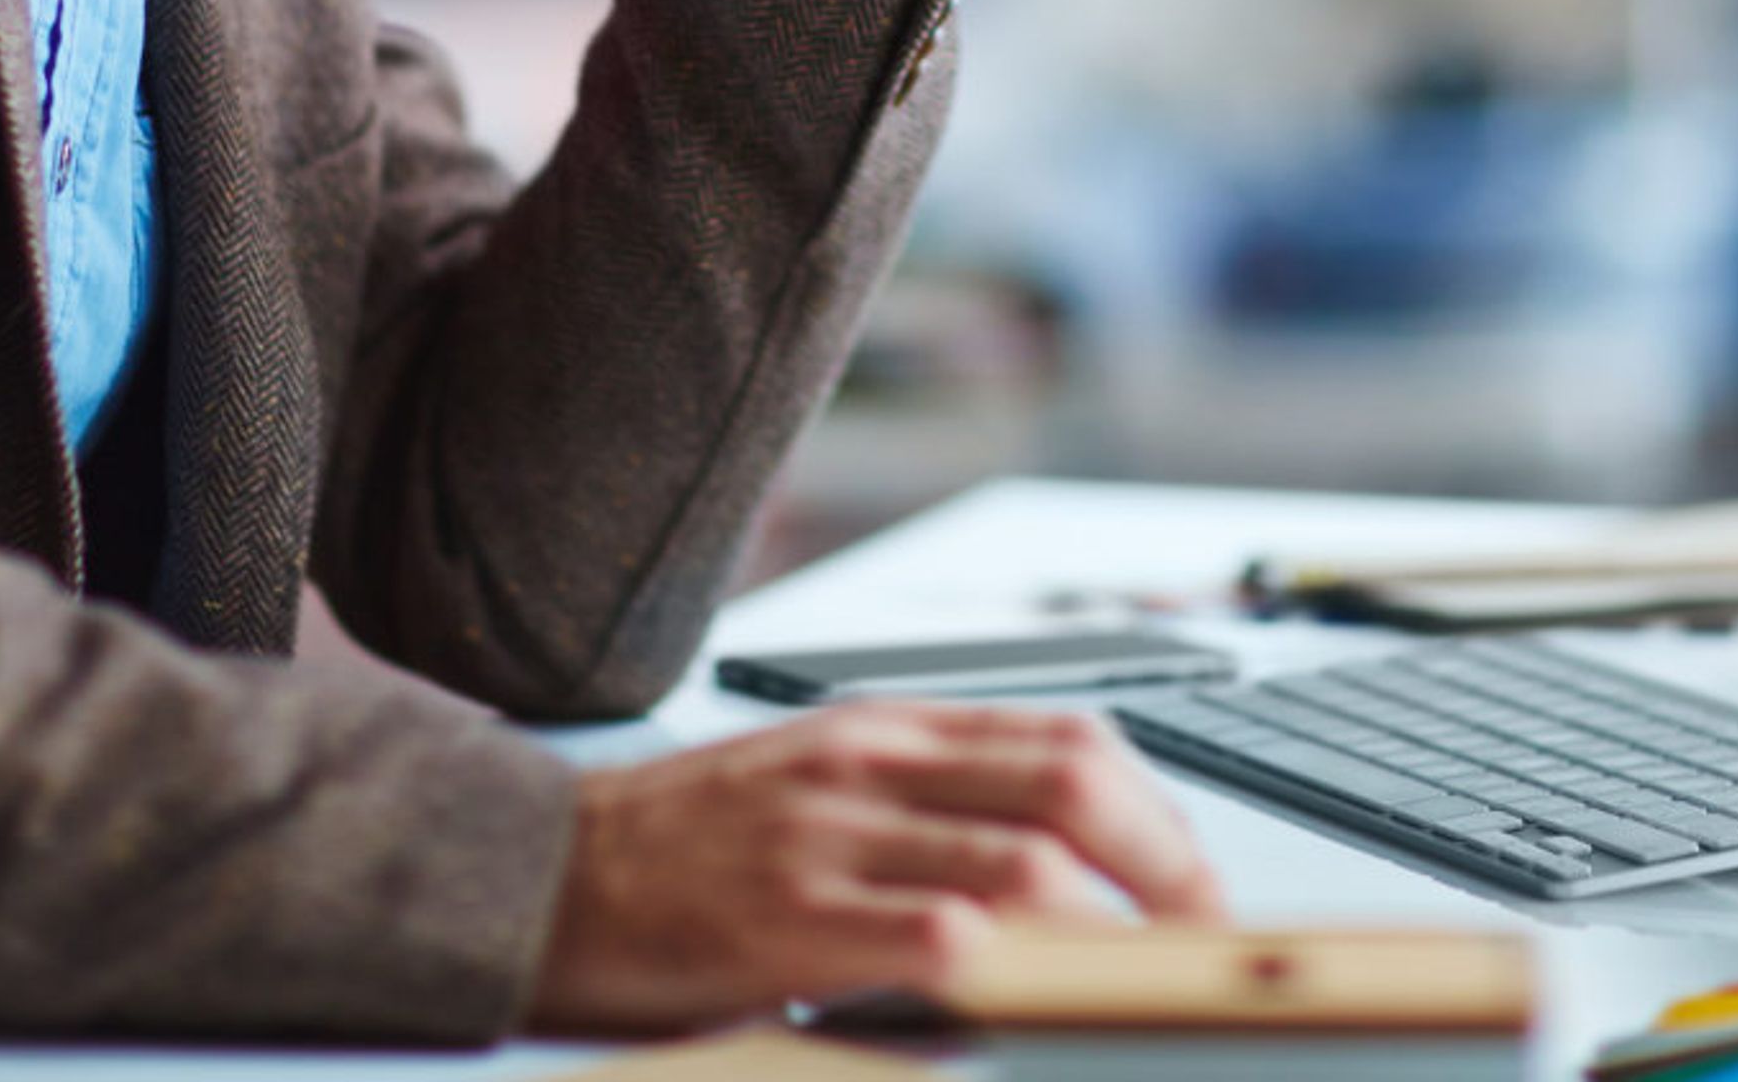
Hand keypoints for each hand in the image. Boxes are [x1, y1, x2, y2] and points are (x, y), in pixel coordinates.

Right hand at [523, 702, 1226, 1034]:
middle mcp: (871, 766)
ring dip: (1113, 928)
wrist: (531, 870)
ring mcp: (831, 838)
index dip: (1157, 810)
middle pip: (1073, 782)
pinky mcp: (788, 920)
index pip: (1066, 736)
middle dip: (1167, 862)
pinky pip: (935, 938)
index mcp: (884, 729)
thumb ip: (919, 810)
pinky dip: (1010, 973)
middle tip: (1206, 935)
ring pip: (1024, 859)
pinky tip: (1039, 1007)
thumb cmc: (675, 844)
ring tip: (1150, 983)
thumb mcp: (812, 786)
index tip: (1195, 880)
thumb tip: (1049, 872)